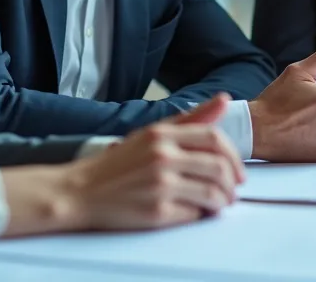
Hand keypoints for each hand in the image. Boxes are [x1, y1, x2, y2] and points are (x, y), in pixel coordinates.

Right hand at [1, 94, 244, 235]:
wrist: (78, 192)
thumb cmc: (117, 165)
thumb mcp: (151, 134)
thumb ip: (191, 119)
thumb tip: (224, 100)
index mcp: (162, 134)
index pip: (214, 138)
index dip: (234, 156)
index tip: (236, 171)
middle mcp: (162, 156)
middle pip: (219, 167)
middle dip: (232, 183)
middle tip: (231, 191)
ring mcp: (160, 185)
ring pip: (212, 193)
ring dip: (222, 201)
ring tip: (218, 204)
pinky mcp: (156, 212)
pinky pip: (193, 214)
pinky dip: (200, 215)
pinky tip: (195, 212)